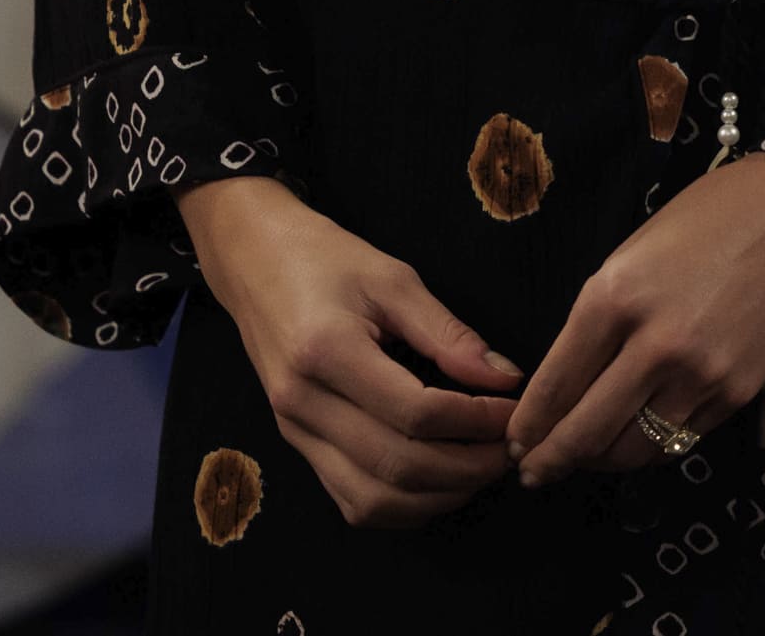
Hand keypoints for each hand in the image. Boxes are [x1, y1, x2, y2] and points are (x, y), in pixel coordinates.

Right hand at [175, 173, 524, 526]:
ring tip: (479, 468)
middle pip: (397, 466)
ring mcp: (293, 430)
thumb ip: (447, 333)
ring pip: (373, 500)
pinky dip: (402, 505)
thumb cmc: (323, 258)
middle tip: (508, 447)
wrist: (252, 260)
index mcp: (325, 351)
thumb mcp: (391, 277)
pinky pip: (351, 500)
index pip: (416, 413)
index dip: (475, 420)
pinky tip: (437, 481)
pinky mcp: (295, 444)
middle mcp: (302, 402)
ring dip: (437, 496)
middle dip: (467, 467)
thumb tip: (504, 378)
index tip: (512, 407)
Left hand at [506, 156, 764, 486]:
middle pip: (587, 431)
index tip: (515, 443)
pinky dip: (650, 450)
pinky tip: (635, 443)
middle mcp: (654, 345)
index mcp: (613, 298)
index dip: (530, 425)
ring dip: (601, 462)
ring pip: (634, 450)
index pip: (556, 385)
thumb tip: (567, 384)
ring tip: (584, 459)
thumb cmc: (701, 221)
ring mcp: (700, 376)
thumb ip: (597, 322)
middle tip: (534, 473)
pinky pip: (680, 441)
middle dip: (552, 460)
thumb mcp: (628, 258)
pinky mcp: (737, 394)